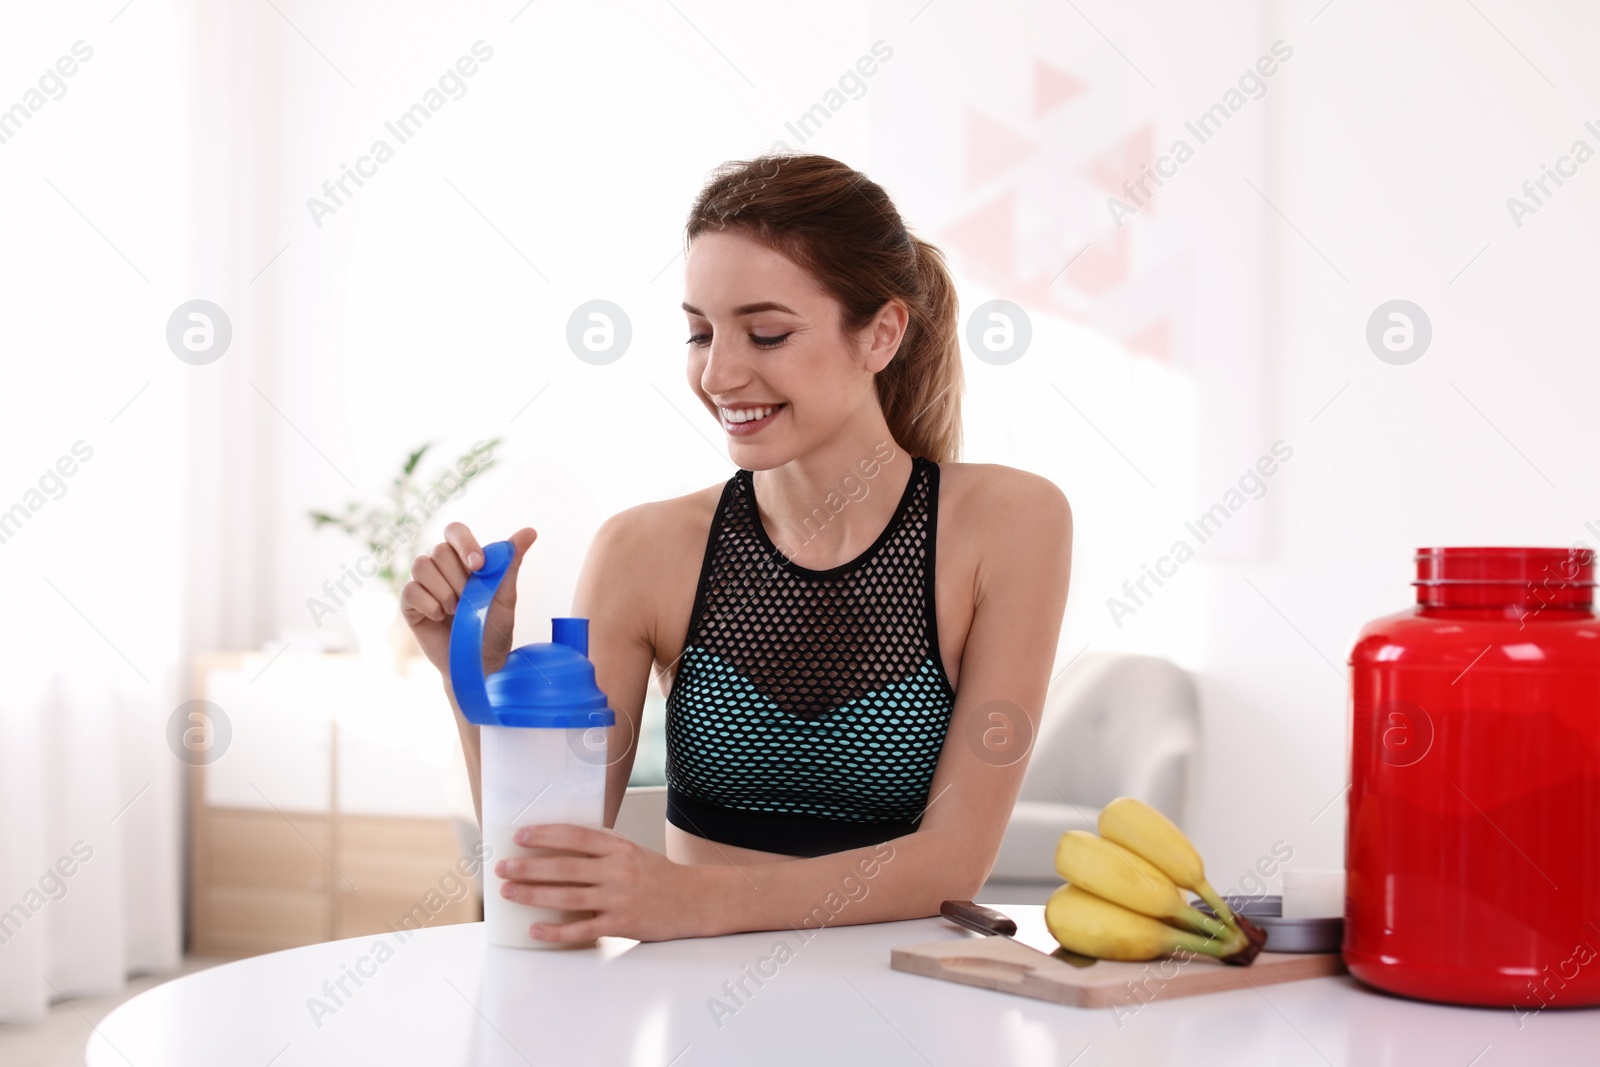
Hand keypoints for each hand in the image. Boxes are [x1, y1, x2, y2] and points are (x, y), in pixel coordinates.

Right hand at [401, 522, 537, 676]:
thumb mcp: (505, 597)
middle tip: (470, 601)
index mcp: (465, 560)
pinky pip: (411, 590)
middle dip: (458, 578)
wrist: (477, 663)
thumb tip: (530, 531)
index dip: (464, 543)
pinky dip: (429, 604)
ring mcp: (424, 584)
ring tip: (456, 611)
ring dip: (443, 591)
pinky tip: (440, 617)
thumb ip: (511, 562)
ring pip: (421, 566)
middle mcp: (441, 567)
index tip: (478, 565)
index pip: (455, 531)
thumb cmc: (493, 629)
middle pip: (439, 550)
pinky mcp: (410, 603)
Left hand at [495, 824, 716, 942]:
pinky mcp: (621, 924)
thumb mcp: (632, 852)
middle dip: (528, 867)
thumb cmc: (658, 875)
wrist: (694, 900)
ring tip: (509, 893)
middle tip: (503, 868)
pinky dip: (556, 931)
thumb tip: (559, 845)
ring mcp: (619, 898)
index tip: (520, 836)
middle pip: (565, 867)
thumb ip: (601, 848)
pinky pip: (582, 929)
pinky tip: (535, 930)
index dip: (545, 835)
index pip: (576, 836)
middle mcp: (618, 871)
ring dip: (533, 895)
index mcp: (619, 848)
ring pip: (567, 897)